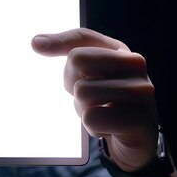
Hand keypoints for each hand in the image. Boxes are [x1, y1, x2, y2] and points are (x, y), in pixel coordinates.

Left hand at [32, 28, 157, 171]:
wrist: (136, 138)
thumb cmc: (107, 101)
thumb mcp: (89, 74)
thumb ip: (68, 52)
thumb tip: (36, 42)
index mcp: (120, 50)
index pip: (82, 37)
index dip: (57, 42)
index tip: (34, 45)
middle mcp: (136, 64)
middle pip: (77, 60)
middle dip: (72, 83)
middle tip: (88, 97)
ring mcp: (142, 90)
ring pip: (82, 92)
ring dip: (82, 109)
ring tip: (101, 113)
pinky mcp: (140, 119)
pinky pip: (92, 118)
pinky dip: (93, 127)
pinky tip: (108, 128)